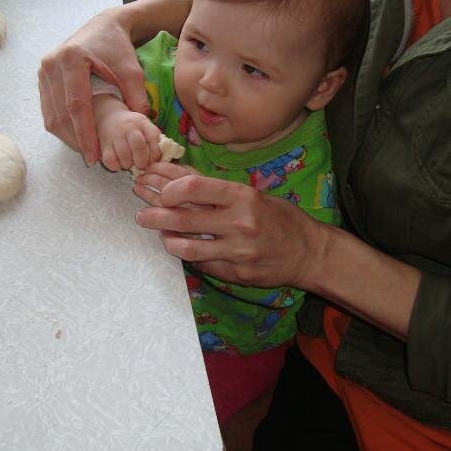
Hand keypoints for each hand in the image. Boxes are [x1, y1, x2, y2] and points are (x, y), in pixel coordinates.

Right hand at [38, 8, 151, 165]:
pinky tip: (77, 137)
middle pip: (60, 113)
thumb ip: (137, 97)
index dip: (85, 134)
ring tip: (86, 150)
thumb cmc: (118, 48)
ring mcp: (44, 71)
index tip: (93, 155)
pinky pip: (49, 110)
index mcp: (72, 59)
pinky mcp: (43, 77)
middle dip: (76, 140)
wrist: (103, 27)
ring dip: (67, 137)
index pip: (77, 105)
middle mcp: (52, 64)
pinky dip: (62, 127)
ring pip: (51, 115)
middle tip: (92, 158)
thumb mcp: (132, 70)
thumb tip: (142, 125)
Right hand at [99, 110, 162, 171]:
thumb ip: (155, 140)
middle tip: (141, 165)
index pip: (154, 139)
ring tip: (129, 164)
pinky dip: (115, 166)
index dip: (155, 154)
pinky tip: (118, 163)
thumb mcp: (146, 127)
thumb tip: (163, 159)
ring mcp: (115, 135)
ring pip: (124, 155)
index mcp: (143, 123)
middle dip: (142, 161)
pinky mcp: (104, 144)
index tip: (153, 161)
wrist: (109, 116)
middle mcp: (129, 127)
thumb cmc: (133, 127)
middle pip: (139, 146)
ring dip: (128, 165)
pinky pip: (110, 160)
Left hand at [133, 172, 323, 289]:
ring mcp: (238, 251)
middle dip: (155, 216)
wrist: (309, 252)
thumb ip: (216, 191)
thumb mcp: (252, 195)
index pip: (194, 187)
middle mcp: (239, 223)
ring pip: (187, 247)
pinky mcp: (237, 273)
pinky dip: (190, 257)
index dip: (168, 188)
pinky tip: (184, 250)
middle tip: (141, 216)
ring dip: (167, 241)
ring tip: (161, 236)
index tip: (160, 192)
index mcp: (243, 197)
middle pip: (183, 218)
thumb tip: (176, 177)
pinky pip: (203, 265)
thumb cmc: (278, 217)